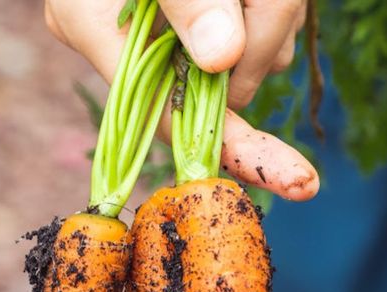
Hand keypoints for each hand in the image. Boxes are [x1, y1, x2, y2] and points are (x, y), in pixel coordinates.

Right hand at [45, 0, 317, 200]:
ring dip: (276, 11)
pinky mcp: (206, 20)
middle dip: (266, 36)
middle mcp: (129, 42)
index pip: (170, 117)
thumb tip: (222, 59)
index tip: (294, 179)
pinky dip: (276, 5)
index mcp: (92, 26)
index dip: (235, 148)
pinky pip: (265, 31)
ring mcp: (172, 34)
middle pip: (227, 84)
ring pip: (257, 55)